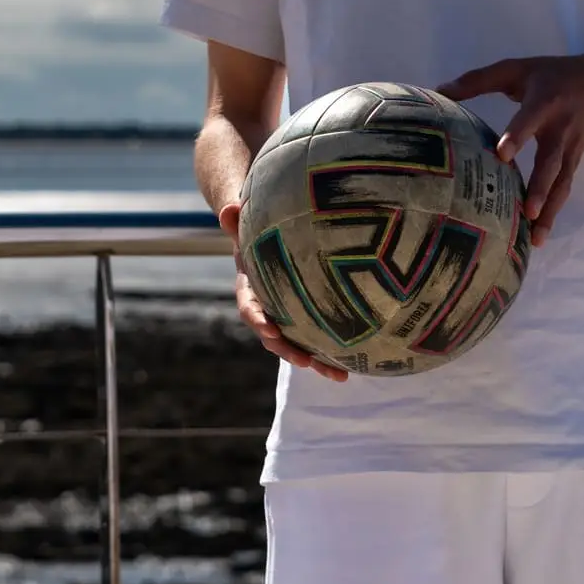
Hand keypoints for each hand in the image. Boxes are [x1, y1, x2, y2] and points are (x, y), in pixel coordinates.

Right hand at [217, 201, 348, 382]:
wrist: (265, 236)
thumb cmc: (256, 229)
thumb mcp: (245, 224)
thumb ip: (236, 220)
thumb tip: (229, 207)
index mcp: (250, 288)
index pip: (250, 307)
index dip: (258, 319)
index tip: (270, 330)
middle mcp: (267, 306)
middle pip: (275, 335)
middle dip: (289, 351)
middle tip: (305, 362)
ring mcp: (286, 314)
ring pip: (297, 343)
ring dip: (316, 361)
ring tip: (339, 375)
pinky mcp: (304, 317)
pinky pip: (315, 338)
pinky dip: (330, 353)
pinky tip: (353, 366)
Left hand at [436, 55, 583, 246]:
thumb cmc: (550, 76)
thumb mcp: (517, 69)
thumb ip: (478, 80)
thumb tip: (439, 91)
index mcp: (543, 101)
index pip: (530, 119)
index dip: (518, 135)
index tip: (502, 154)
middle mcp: (560, 128)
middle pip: (552, 160)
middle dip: (541, 186)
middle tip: (528, 210)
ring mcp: (570, 149)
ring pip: (562, 181)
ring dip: (550, 209)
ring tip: (534, 236)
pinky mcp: (574, 163)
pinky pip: (564, 189)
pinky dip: (554, 213)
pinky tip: (538, 235)